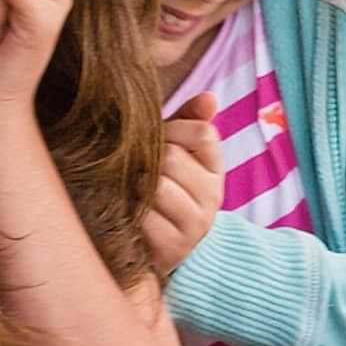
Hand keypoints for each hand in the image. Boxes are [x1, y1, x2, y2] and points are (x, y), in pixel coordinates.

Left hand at [141, 92, 223, 274]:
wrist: (162, 247)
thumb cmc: (163, 188)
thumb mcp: (178, 153)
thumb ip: (189, 121)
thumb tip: (209, 97)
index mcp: (215, 168)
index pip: (202, 132)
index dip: (173, 128)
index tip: (158, 139)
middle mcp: (213, 196)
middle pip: (172, 157)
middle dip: (147, 159)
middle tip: (137, 168)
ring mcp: (195, 224)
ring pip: (157, 187)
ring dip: (135, 186)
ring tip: (133, 192)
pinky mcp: (174, 248)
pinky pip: (145, 217)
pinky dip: (131, 214)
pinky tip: (130, 215)